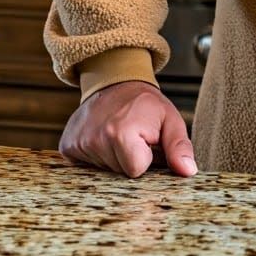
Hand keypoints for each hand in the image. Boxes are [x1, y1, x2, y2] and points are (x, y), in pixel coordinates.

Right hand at [59, 80, 196, 178]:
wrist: (115, 82)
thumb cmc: (146, 104)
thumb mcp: (169, 119)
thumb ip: (179, 146)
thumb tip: (188, 171)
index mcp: (122, 133)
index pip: (136, 171)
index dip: (145, 159)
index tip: (145, 141)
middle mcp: (96, 139)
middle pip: (119, 173)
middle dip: (129, 160)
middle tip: (131, 136)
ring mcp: (78, 143)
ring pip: (103, 171)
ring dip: (113, 158)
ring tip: (117, 135)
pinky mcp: (67, 146)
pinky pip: (86, 167)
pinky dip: (97, 157)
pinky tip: (102, 139)